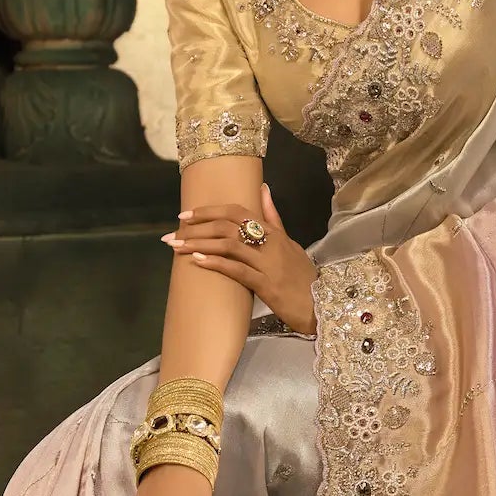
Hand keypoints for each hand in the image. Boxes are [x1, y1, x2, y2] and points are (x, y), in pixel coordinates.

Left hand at [163, 182, 317, 335]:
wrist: (321, 306)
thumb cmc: (304, 278)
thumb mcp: (291, 244)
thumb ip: (274, 219)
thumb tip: (263, 189)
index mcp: (274, 233)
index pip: (239, 212)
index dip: (210, 210)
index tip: (186, 215)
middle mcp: (271, 243)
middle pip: (229, 225)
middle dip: (197, 227)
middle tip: (174, 232)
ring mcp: (268, 263)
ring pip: (229, 245)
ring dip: (199, 244)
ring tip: (177, 247)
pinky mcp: (266, 285)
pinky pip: (237, 270)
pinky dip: (216, 263)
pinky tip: (197, 261)